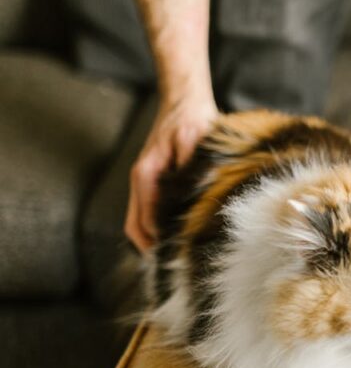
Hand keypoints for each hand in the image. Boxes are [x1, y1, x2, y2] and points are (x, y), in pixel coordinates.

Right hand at [125, 94, 217, 250]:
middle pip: (137, 229)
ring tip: (176, 258)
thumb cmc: (192, 119)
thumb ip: (193, 167)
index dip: (160, 243)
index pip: (146, 222)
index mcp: (147, 175)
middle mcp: (141, 181)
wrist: (184, 100)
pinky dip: (155, 229)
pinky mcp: (153, 181)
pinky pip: (147, 213)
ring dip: (153, 242)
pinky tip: (175, 238)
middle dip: (154, 249)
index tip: (180, 258)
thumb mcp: (196, 139)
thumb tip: (196, 194)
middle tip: (178, 266)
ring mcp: (144, 182)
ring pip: (138, 223)